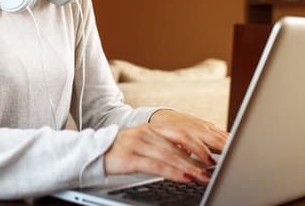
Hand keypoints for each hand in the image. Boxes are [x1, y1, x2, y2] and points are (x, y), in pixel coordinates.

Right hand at [103, 110, 228, 183]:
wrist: (91, 152)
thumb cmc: (120, 152)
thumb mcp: (144, 144)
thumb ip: (164, 146)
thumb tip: (188, 156)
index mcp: (152, 128)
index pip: (182, 131)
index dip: (199, 142)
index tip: (213, 154)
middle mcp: (147, 132)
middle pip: (180, 141)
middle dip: (199, 154)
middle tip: (212, 166)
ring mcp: (138, 144)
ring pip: (171, 154)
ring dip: (190, 167)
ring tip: (202, 176)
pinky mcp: (130, 157)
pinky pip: (156, 165)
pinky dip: (173, 172)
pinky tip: (184, 177)